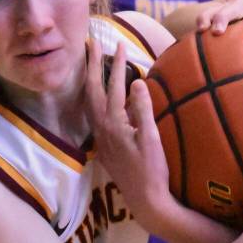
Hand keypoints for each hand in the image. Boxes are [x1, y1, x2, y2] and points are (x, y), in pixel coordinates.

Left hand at [84, 39, 171, 226]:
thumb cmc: (152, 170)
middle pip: (92, 90)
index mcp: (113, 124)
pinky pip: (94, 113)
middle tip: (92, 43)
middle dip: (92, 65)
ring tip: (92, 62)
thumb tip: (137, 81)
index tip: (119, 44)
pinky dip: (94, 97)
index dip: (116, 65)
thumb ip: (143, 108)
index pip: (113, 87)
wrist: (146, 200)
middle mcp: (101, 128)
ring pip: (90, 102)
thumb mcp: (152, 138)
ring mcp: (101, 137)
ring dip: (91, 80)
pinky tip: (100, 95)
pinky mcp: (104, 145)